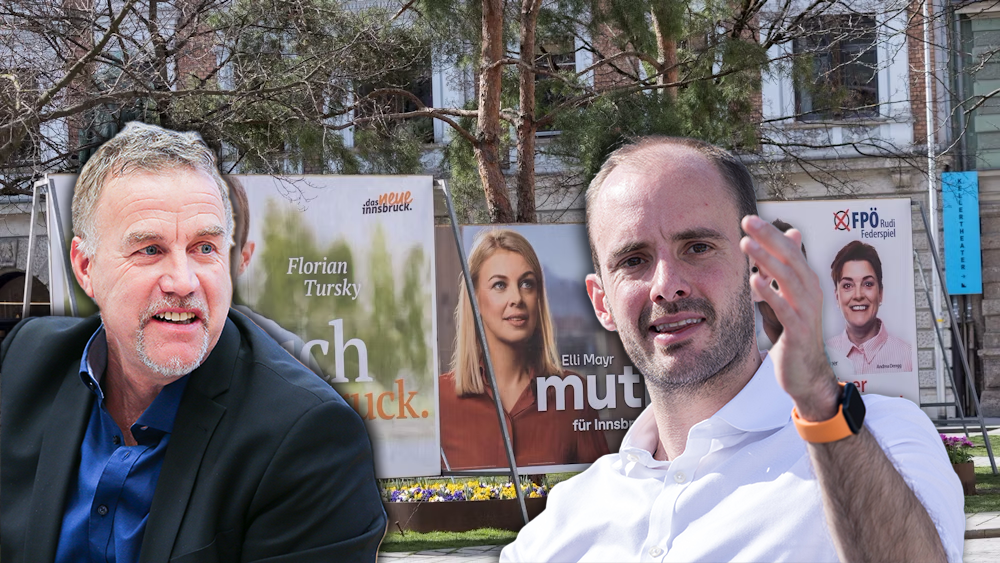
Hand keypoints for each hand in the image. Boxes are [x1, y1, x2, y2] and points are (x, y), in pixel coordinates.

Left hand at [739, 216, 839, 420]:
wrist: (806, 375)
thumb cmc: (793, 335)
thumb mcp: (785, 301)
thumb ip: (781, 274)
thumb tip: (781, 242)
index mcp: (806, 284)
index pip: (790, 251)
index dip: (771, 234)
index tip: (750, 219)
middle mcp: (811, 294)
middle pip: (791, 259)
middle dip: (769, 238)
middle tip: (747, 221)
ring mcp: (807, 313)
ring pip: (789, 279)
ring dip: (767, 260)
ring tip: (746, 244)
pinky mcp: (799, 332)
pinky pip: (786, 309)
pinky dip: (771, 294)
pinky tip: (755, 281)